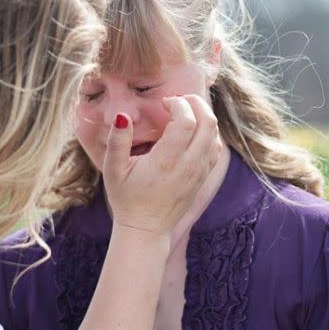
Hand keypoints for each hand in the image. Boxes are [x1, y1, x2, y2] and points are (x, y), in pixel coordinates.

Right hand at [102, 95, 220, 238]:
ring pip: (214, 135)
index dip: (178, 104)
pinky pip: (215, 149)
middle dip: (196, 104)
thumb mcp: (113, 170)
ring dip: (203, 117)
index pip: (187, 122)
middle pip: (208, 123)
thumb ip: (117, 141)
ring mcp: (199, 173)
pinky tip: (192, 132)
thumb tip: (123, 116)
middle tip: (179, 100)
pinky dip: (208, 133)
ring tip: (184, 113)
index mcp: (166, 162)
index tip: (164, 104)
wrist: (146, 229)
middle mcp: (188, 166)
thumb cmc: (126, 199)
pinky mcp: (203, 178)